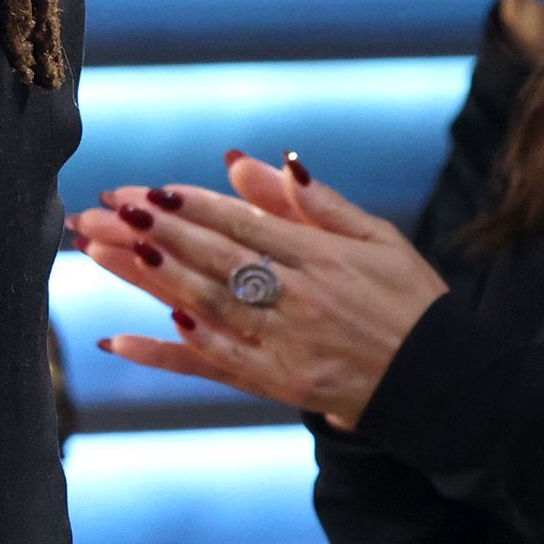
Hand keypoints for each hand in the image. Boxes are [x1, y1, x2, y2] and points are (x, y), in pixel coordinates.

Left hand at [69, 151, 446, 431]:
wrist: (444, 383)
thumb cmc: (411, 302)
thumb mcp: (376, 238)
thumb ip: (316, 202)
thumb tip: (259, 160)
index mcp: (321, 257)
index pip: (242, 224)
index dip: (190, 206)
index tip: (145, 190)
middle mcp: (297, 298)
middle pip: (212, 259)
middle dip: (153, 232)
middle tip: (102, 212)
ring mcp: (283, 343)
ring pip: (203, 304)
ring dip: (147, 279)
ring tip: (99, 252)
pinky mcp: (275, 383)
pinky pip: (210, 364)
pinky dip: (164, 353)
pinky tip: (120, 339)